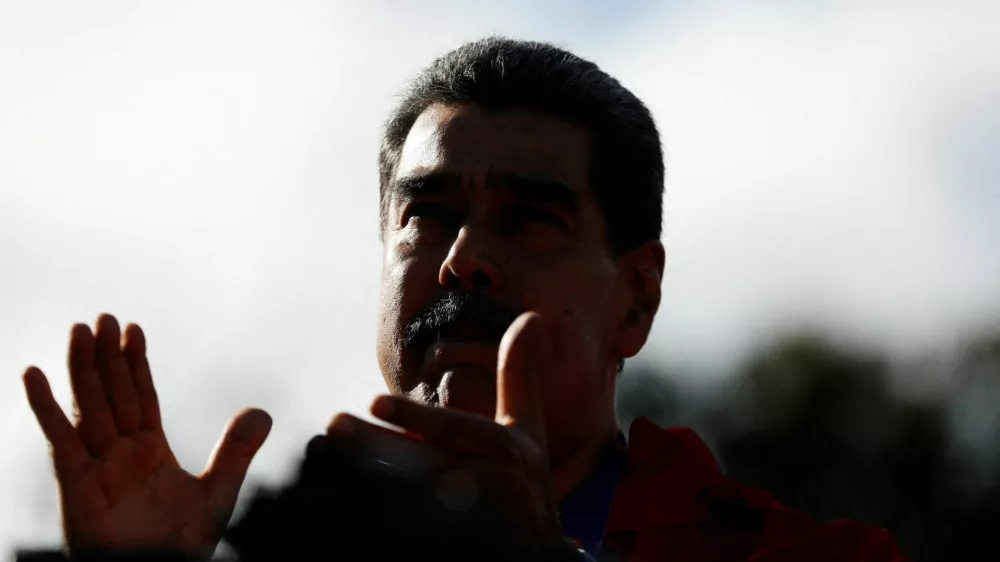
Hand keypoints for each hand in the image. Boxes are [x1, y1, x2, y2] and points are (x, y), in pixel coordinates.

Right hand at [22, 314, 271, 558]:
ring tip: (79, 331)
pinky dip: (47, 408)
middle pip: (112, 394)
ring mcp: (97, 468)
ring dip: (82, 370)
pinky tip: (34, 374)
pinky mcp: (77, 486)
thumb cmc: (180, 547)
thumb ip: (236, 451)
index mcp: (149, 451)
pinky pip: (61, 441)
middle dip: (108, 357)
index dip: (135, 364)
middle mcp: (120, 454)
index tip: (133, 328)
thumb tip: (262, 411)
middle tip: (102, 317)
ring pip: (88, 408)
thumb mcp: (218, 491)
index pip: (141, 396)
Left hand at [327, 312, 576, 560]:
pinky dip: (378, 526)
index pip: (454, 430)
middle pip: (424, 466)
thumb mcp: (527, 428)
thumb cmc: (525, 482)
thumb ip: (519, 375)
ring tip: (327, 463)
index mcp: (506, 450)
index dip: (416, 417)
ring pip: (413, 503)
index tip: (374, 400)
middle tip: (333, 426)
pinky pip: (412, 536)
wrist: (539, 553)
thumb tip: (532, 317)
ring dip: (369, 485)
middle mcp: (492, 487)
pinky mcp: (458, 548)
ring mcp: (474, 525)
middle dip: (377, 447)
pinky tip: (344, 513)